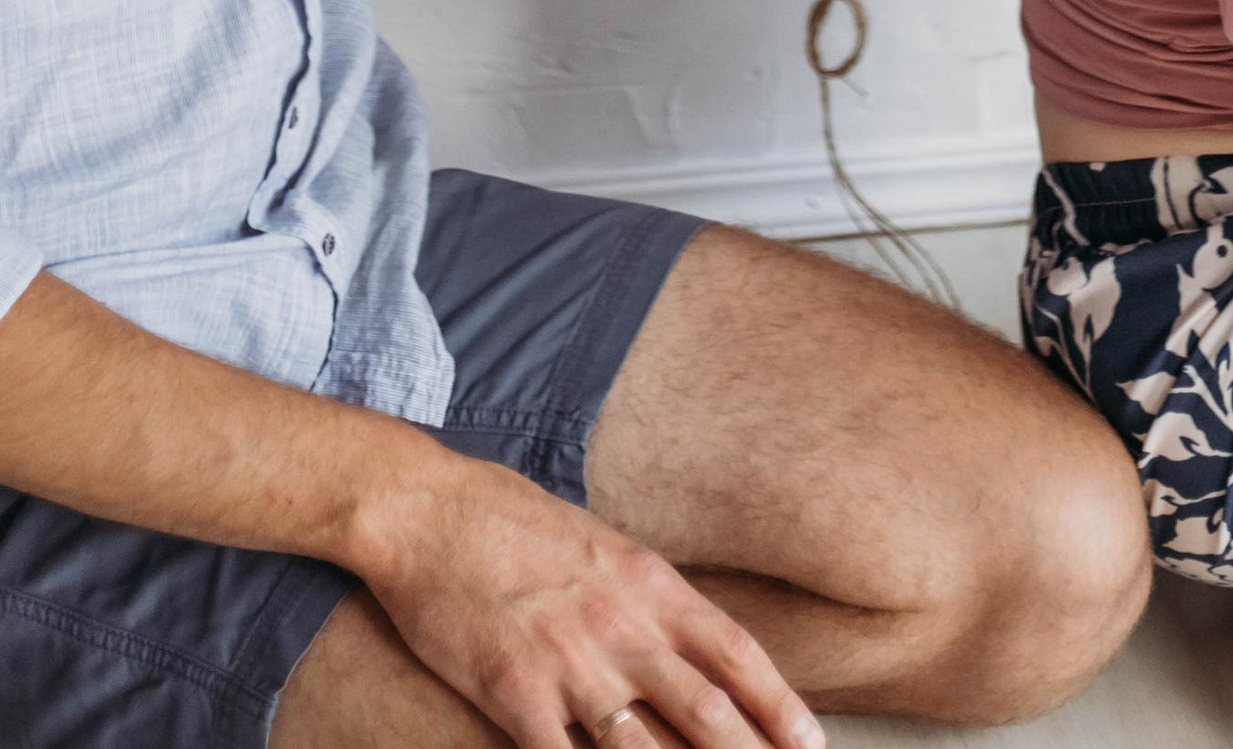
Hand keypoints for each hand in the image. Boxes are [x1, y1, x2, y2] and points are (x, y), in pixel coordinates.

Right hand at [363, 455, 820, 748]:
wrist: (425, 507)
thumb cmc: (506, 519)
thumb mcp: (597, 542)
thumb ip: (639, 594)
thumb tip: (680, 637)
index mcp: (647, 581)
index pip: (735, 652)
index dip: (778, 705)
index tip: (807, 744)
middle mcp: (621, 623)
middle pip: (707, 711)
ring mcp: (570, 662)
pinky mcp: (516, 693)